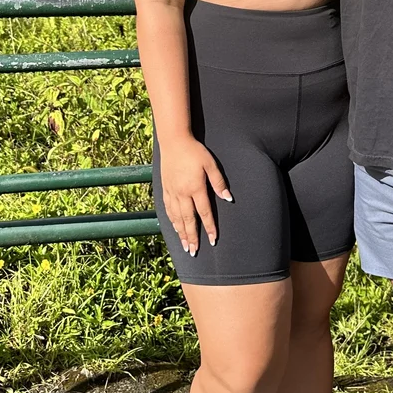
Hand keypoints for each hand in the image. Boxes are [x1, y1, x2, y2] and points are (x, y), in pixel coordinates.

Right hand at [159, 135, 232, 255]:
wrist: (173, 141)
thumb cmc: (194, 151)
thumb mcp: (210, 164)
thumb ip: (218, 182)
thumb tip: (228, 197)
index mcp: (195, 188)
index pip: (204, 212)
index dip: (210, 227)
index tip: (213, 240)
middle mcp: (182, 193)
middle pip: (188, 220)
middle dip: (192, 237)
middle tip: (194, 251)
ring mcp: (172, 192)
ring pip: (176, 217)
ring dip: (181, 233)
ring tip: (184, 245)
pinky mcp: (165, 189)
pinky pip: (168, 209)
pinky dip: (172, 221)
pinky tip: (174, 227)